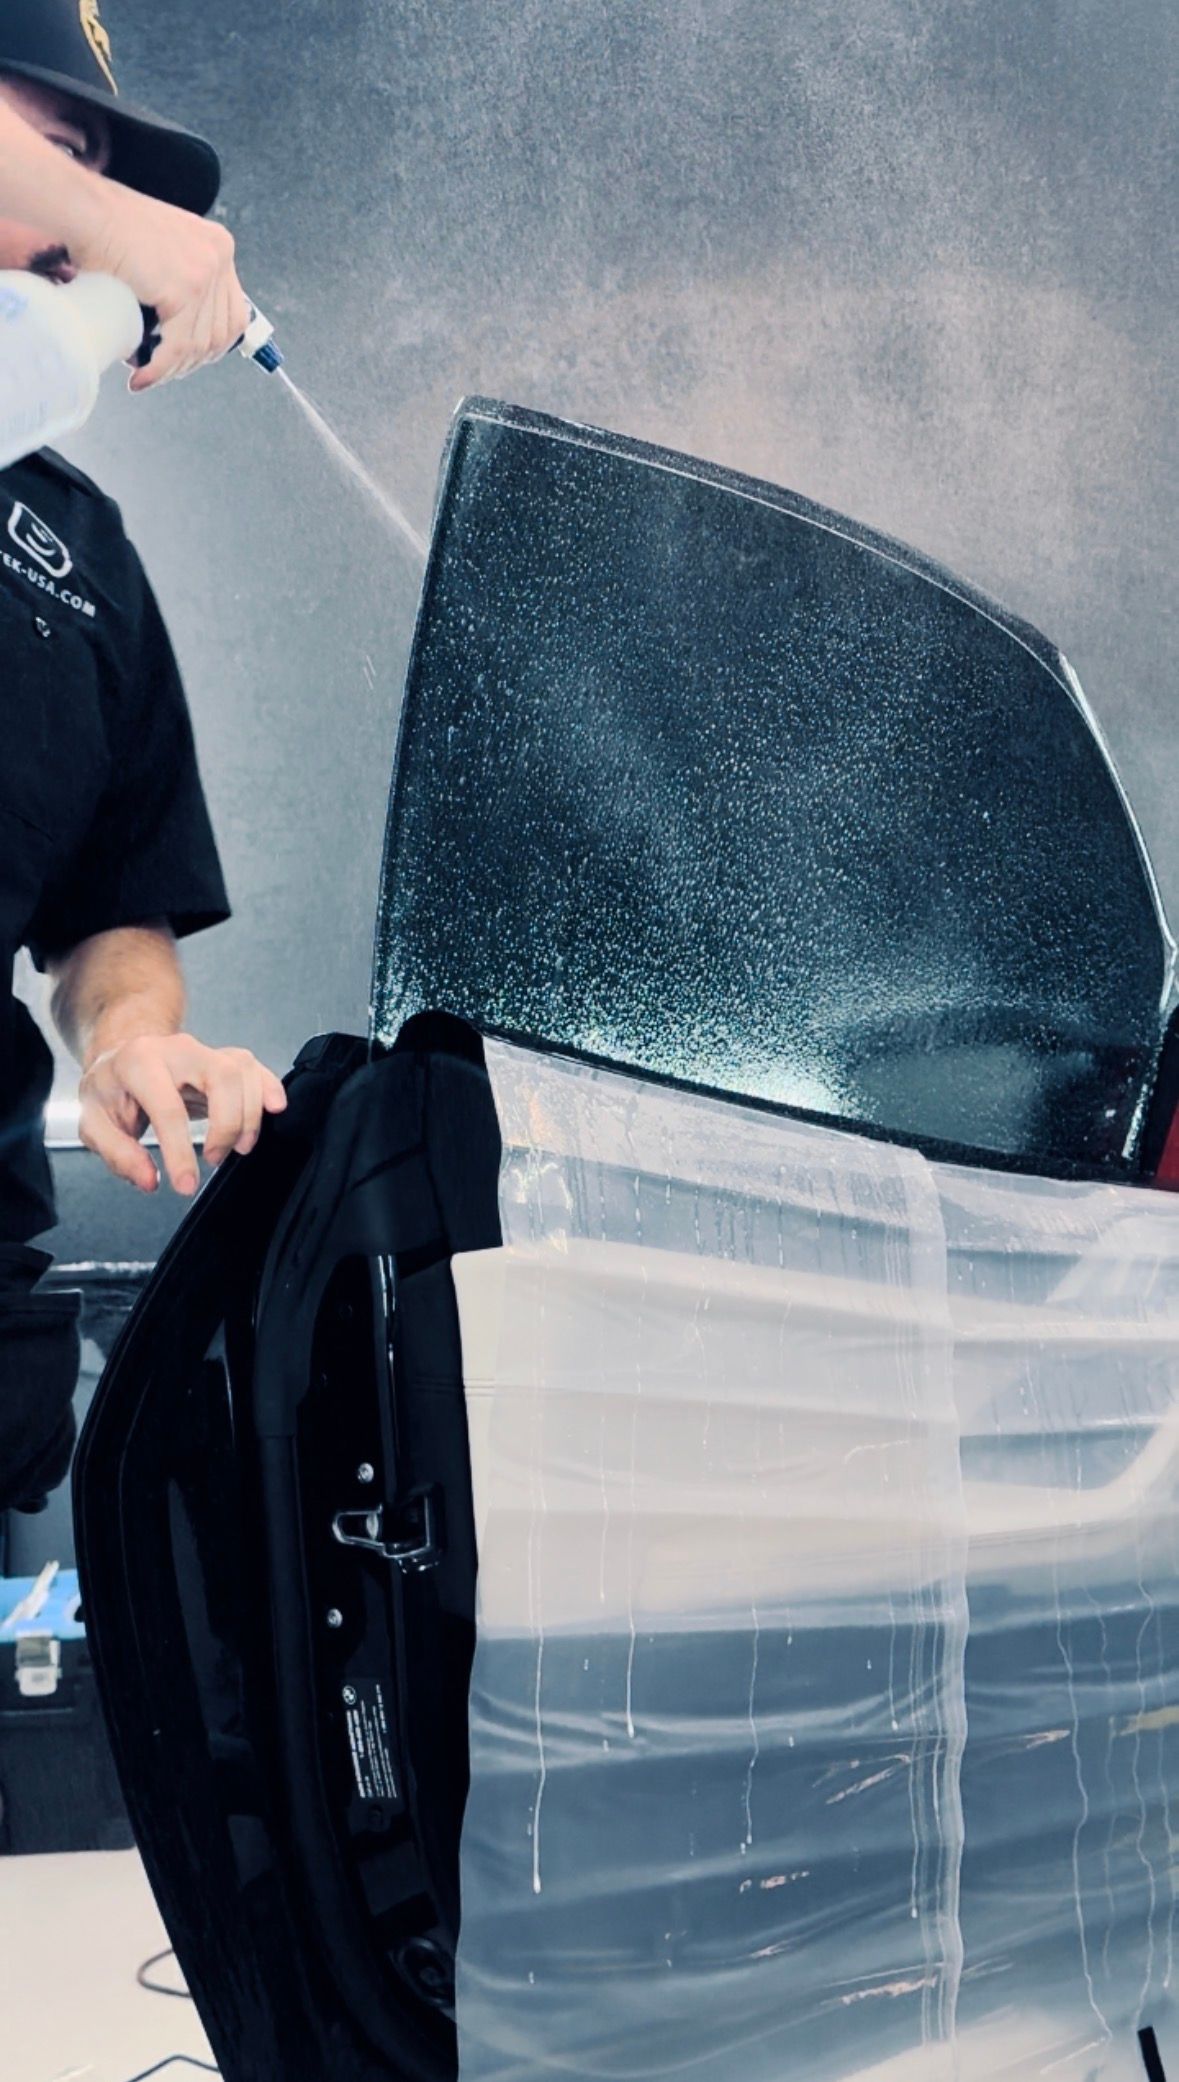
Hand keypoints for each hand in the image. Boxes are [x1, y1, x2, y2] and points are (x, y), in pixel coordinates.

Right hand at [68, 176, 250, 390]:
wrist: (87, 212)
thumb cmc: (109, 225)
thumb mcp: (163, 245)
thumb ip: (180, 271)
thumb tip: (182, 319)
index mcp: (218, 245)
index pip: (233, 313)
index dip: (211, 345)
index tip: (187, 358)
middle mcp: (219, 257)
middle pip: (221, 333)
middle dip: (192, 361)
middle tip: (165, 369)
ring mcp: (205, 273)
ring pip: (200, 345)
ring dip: (174, 368)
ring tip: (149, 372)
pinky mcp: (184, 291)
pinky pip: (178, 347)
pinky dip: (160, 369)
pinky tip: (143, 378)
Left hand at [79, 1033, 287, 1195]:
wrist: (123, 1058)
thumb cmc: (111, 1090)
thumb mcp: (93, 1123)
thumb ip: (118, 1154)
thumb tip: (150, 1180)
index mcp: (138, 1062)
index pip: (168, 1108)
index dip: (180, 1152)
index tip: (185, 1185)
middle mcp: (177, 1049)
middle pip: (222, 1077)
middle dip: (226, 1126)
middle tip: (213, 1159)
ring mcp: (204, 1051)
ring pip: (243, 1071)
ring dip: (249, 1115)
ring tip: (238, 1147)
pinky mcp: (223, 1059)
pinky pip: (254, 1067)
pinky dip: (270, 1087)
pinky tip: (274, 1108)